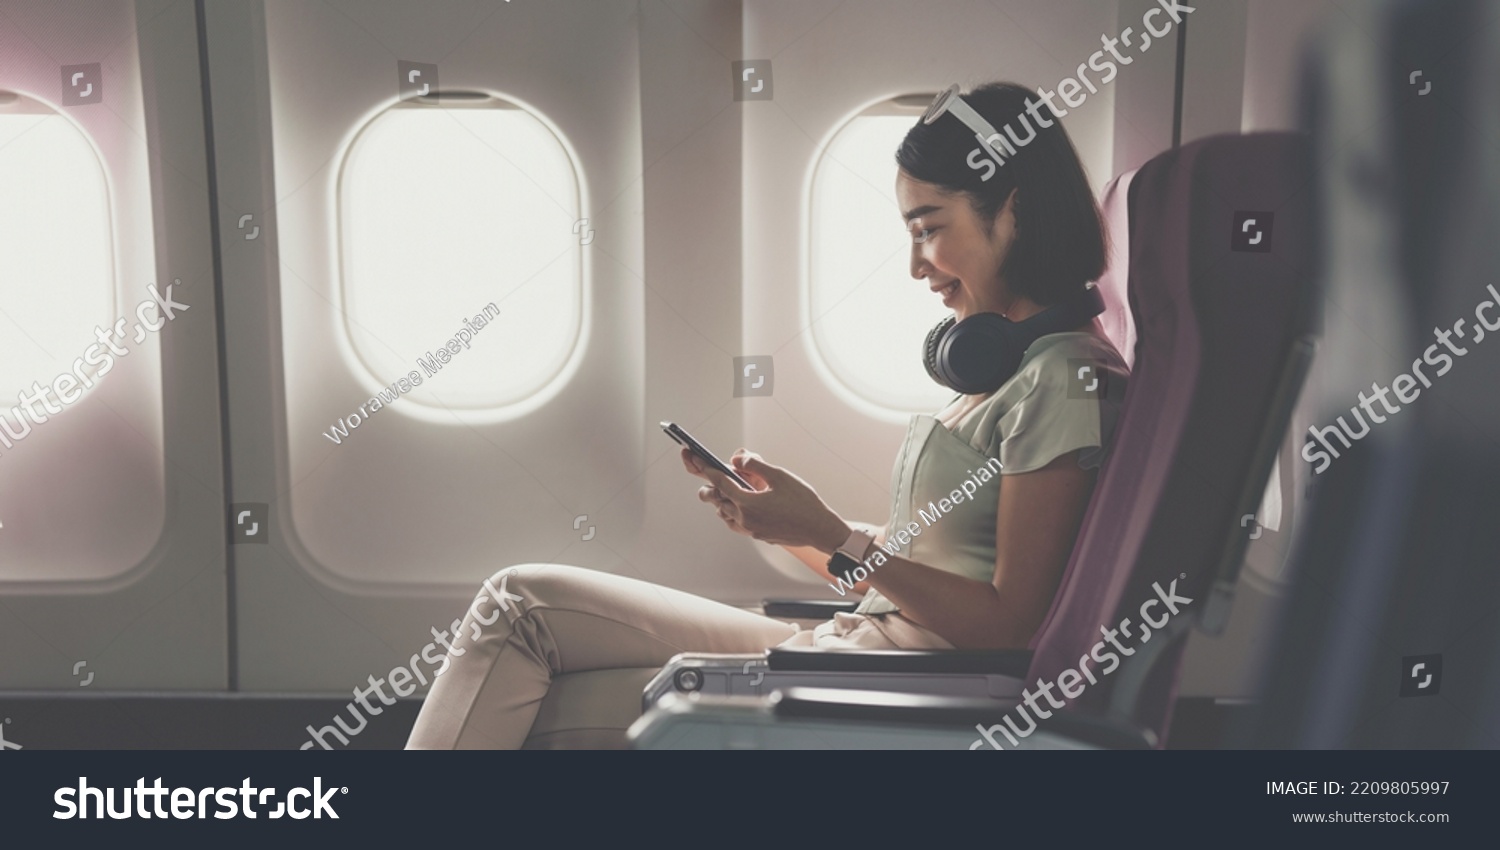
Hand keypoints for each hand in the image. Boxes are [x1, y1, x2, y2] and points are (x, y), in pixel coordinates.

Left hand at [680, 448, 849, 550]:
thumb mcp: (780, 476)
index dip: (705, 468)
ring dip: (722, 500)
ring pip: (724, 513)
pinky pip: (735, 524)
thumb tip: (737, 459)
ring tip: (728, 488)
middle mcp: (745, 519)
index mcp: (748, 503)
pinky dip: (731, 513)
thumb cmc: (804, 503)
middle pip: (716, 500)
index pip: (720, 482)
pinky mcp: (757, 535)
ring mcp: (750, 530)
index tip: (695, 458)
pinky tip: (740, 505)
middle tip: (708, 472)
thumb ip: (755, 465)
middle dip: (710, 485)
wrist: (819, 529)